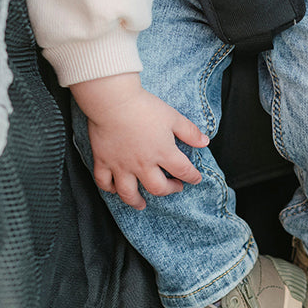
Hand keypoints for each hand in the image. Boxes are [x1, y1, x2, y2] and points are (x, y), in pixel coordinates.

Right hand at [70, 73, 209, 209]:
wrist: (113, 102)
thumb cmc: (144, 107)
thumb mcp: (173, 117)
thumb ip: (190, 132)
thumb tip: (205, 142)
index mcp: (163, 153)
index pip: (183, 171)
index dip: (192, 177)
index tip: (195, 179)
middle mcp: (143, 164)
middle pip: (157, 188)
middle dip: (169, 190)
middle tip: (173, 188)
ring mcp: (121, 165)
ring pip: (128, 192)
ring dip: (136, 201)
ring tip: (141, 205)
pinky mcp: (103, 161)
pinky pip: (104, 182)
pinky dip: (109, 189)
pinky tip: (114, 190)